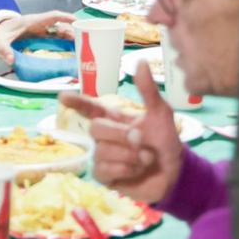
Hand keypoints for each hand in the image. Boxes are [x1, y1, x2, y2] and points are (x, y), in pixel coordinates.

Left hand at [0, 11, 75, 63]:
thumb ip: (5, 50)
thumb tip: (11, 60)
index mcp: (32, 21)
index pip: (52, 16)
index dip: (65, 17)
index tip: (77, 20)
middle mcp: (38, 25)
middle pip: (58, 26)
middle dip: (71, 31)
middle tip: (82, 40)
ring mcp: (39, 31)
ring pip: (58, 32)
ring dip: (69, 38)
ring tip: (80, 46)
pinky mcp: (39, 38)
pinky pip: (53, 39)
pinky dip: (62, 43)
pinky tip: (70, 51)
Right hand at [58, 62, 183, 204]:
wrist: (175, 171)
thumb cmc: (164, 140)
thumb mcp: (160, 113)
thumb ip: (148, 90)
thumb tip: (140, 62)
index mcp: (114, 118)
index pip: (89, 108)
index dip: (76, 102)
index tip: (62, 97)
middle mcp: (105, 136)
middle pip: (95, 129)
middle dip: (119, 134)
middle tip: (140, 139)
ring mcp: (102, 156)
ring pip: (101, 151)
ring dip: (129, 155)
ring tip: (146, 158)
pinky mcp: (105, 176)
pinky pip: (103, 170)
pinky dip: (124, 169)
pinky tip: (137, 170)